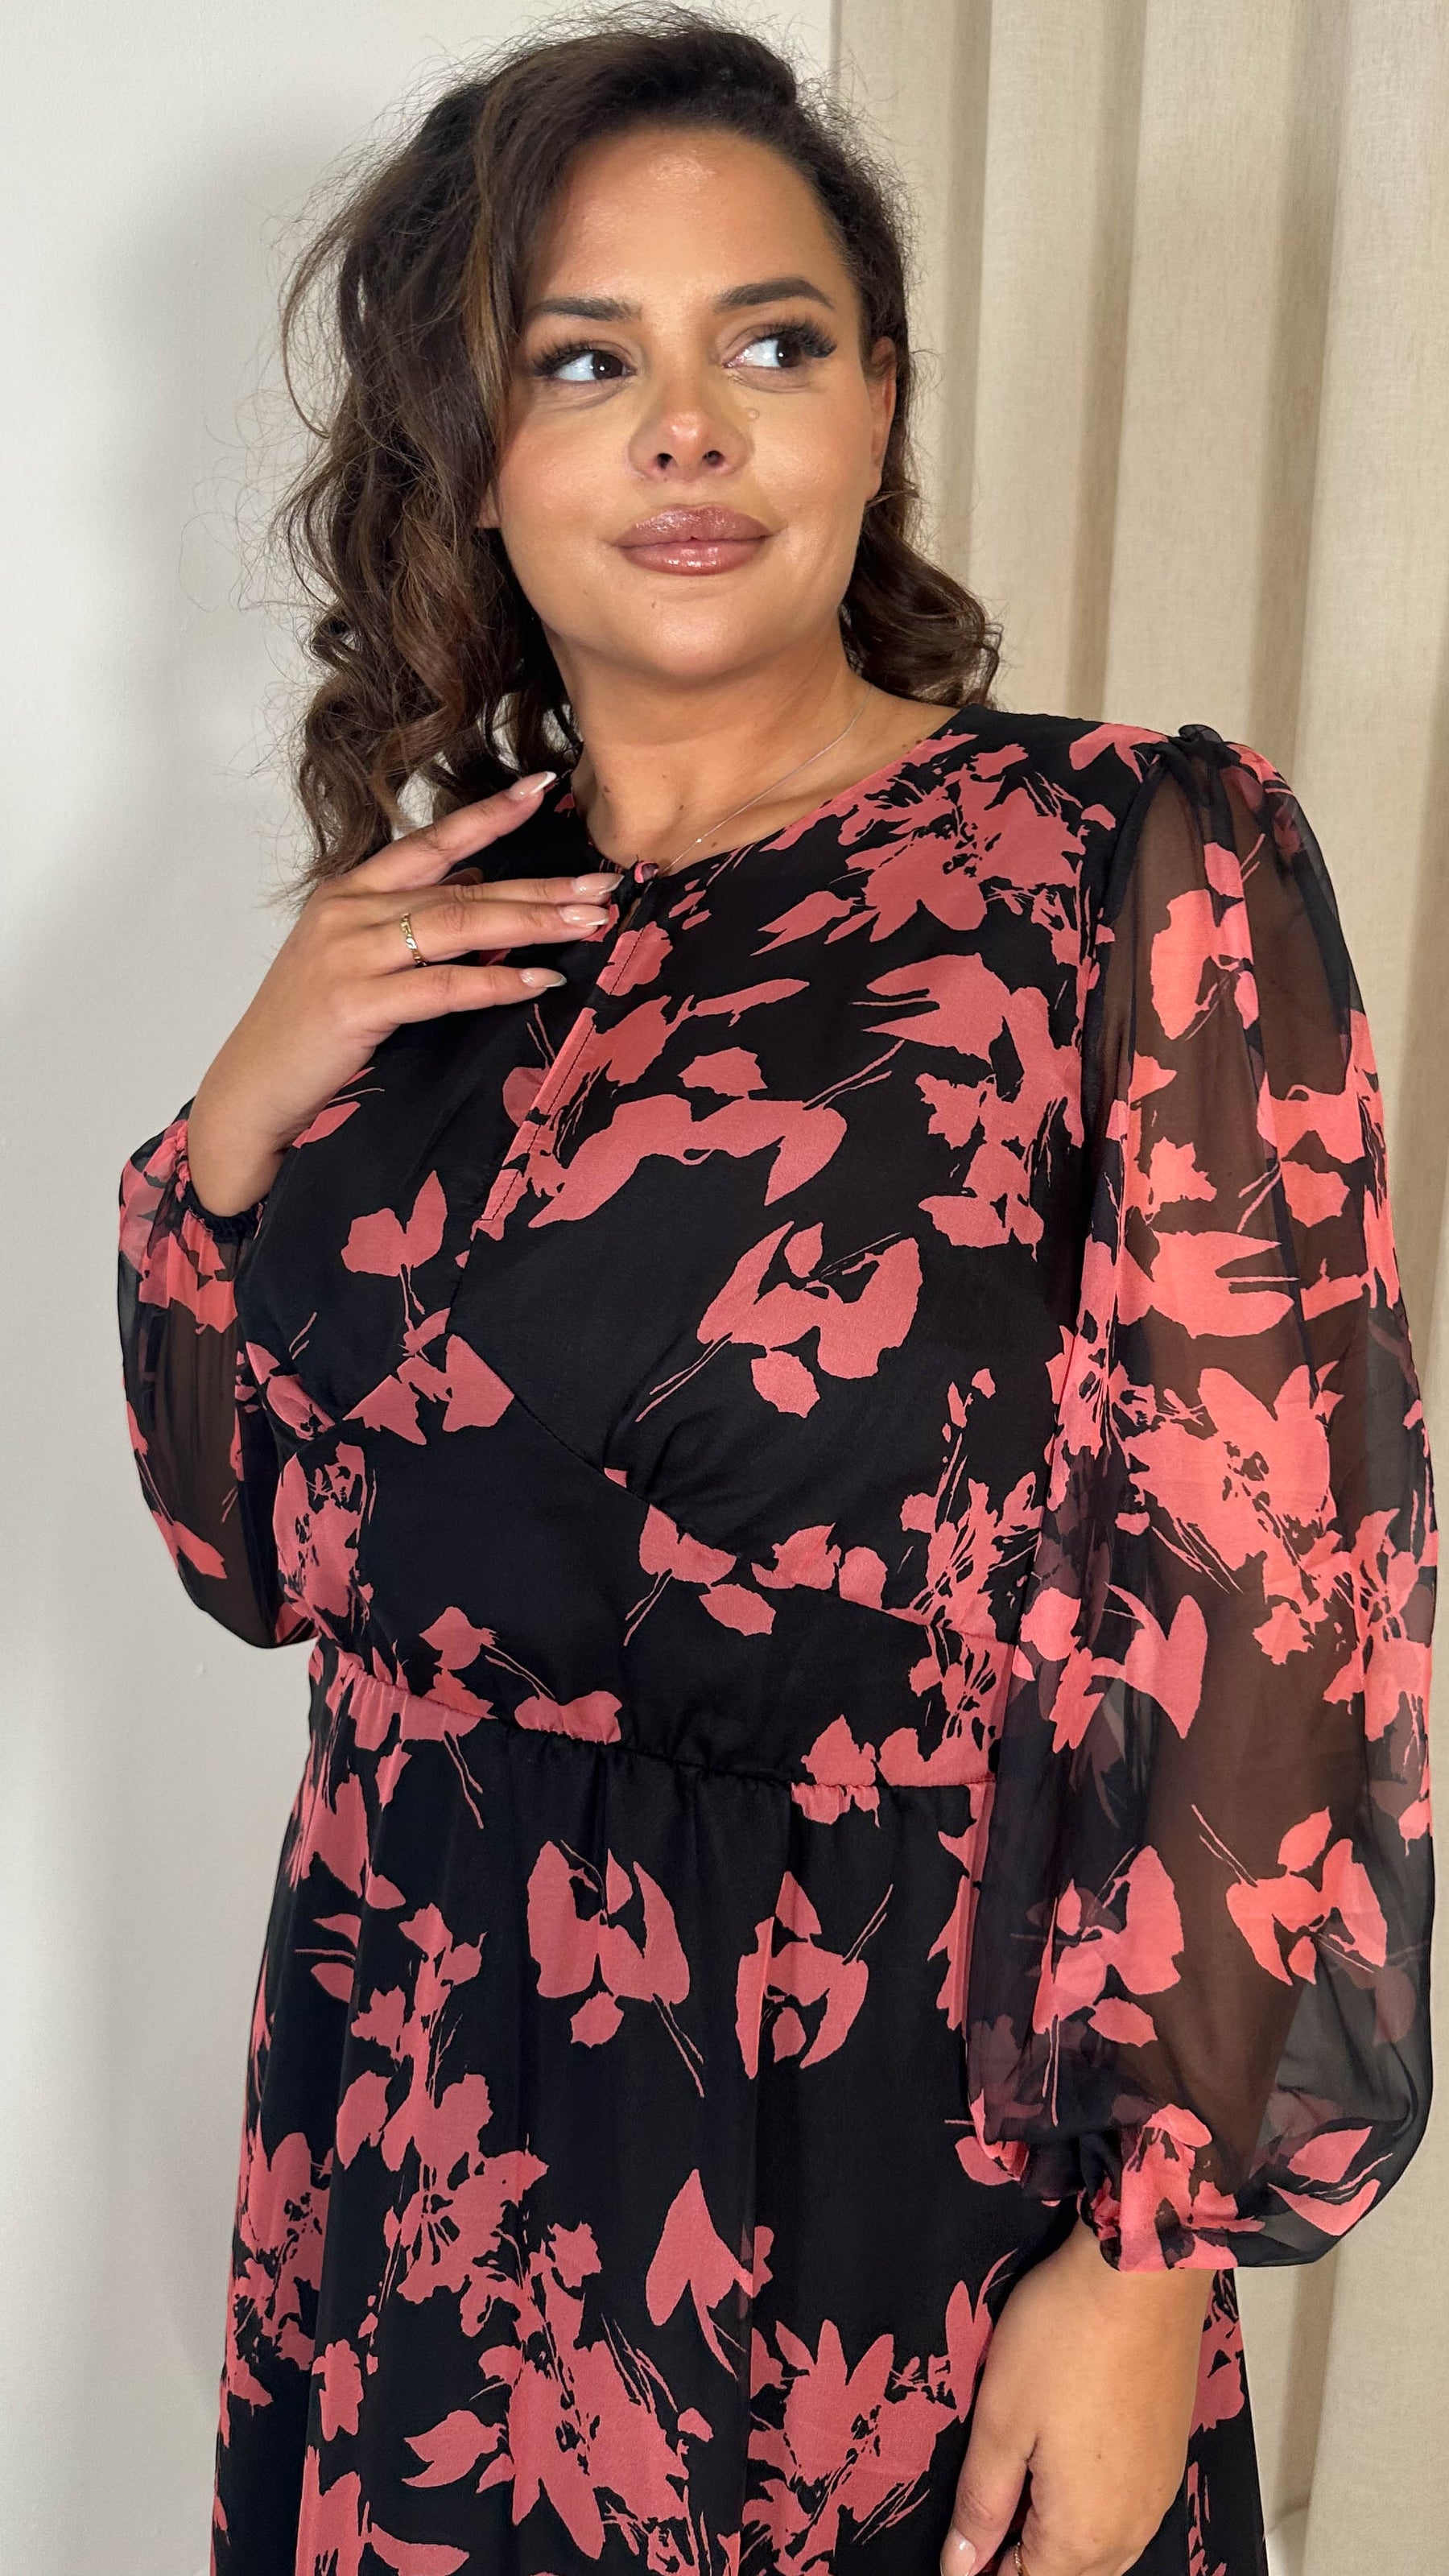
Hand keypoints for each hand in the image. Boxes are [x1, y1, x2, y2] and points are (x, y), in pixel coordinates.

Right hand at [185, 772, 623, 1214]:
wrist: (249, 1094)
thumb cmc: (308, 1033)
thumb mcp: (356, 961)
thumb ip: (411, 921)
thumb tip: (479, 885)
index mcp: (348, 892)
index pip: (431, 841)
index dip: (489, 815)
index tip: (544, 788)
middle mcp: (347, 911)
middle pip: (461, 887)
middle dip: (540, 887)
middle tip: (603, 885)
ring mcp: (348, 955)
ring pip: (459, 926)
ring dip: (533, 923)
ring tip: (590, 923)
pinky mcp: (354, 1005)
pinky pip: (442, 987)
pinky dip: (497, 983)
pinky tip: (542, 981)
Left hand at [940, 2218, 1210, 2575]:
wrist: (1140, 2274)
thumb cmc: (1065, 2338)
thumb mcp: (1000, 2421)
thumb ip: (981, 2504)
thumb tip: (959, 2567)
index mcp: (1083, 2534)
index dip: (982, 2574)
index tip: (956, 2555)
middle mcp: (1130, 2530)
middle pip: (1067, 2574)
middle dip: (1020, 2561)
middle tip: (978, 2527)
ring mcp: (1156, 2495)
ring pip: (1100, 2551)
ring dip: (1055, 2541)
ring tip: (1012, 2500)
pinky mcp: (1168, 2458)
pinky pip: (1125, 2516)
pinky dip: (1089, 2513)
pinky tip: (1061, 2472)